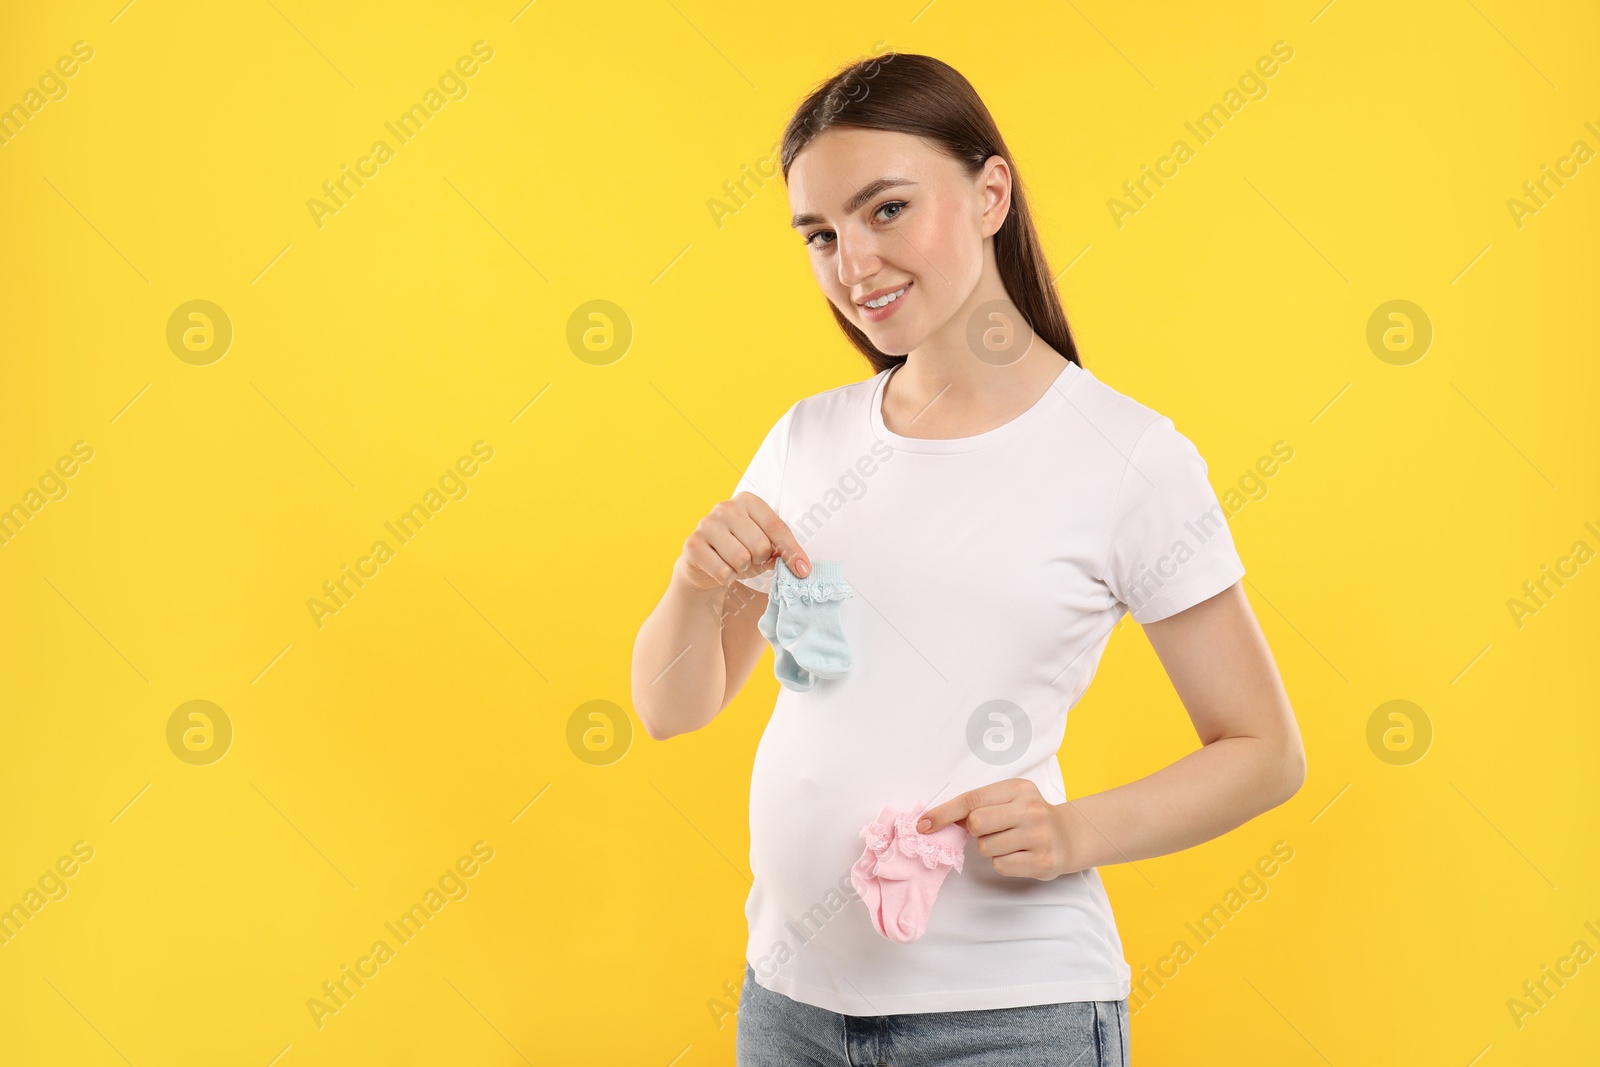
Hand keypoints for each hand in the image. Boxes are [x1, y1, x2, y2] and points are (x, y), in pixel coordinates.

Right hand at [674, 491, 810, 591]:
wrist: (703, 563)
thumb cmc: (740, 550)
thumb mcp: (764, 546)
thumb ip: (781, 550)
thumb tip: (800, 566)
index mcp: (748, 501)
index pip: (777, 527)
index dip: (792, 551)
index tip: (803, 570)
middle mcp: (725, 507)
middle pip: (760, 545)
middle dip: (759, 559)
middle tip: (750, 559)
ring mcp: (706, 524)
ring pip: (741, 558)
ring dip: (742, 569)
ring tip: (735, 563)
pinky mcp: (692, 544)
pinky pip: (722, 571)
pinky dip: (727, 577)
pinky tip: (721, 569)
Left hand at [915, 778, 1081, 879]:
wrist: (1068, 836)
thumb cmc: (1028, 816)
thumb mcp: (1008, 800)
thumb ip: (978, 805)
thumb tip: (935, 820)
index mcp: (1018, 788)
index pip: (971, 799)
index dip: (943, 812)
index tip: (922, 824)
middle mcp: (1031, 809)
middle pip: (977, 823)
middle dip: (975, 830)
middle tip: (991, 830)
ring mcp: (1039, 836)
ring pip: (987, 847)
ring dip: (990, 848)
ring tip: (1009, 841)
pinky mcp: (1042, 861)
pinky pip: (1001, 865)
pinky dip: (1002, 862)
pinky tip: (1018, 854)